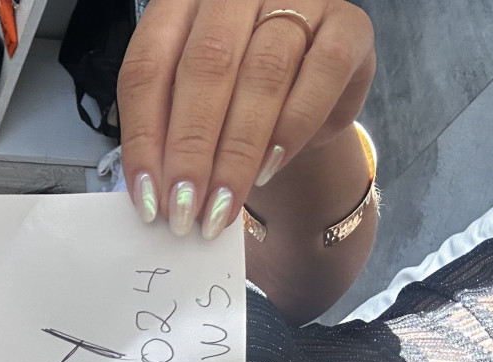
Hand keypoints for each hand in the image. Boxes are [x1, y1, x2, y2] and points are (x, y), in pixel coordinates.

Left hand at [117, 0, 375, 239]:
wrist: (301, 98)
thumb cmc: (232, 101)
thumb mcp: (189, 110)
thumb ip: (167, 137)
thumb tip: (154, 195)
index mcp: (178, 5)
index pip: (148, 67)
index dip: (144, 137)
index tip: (148, 197)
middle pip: (206, 66)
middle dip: (191, 149)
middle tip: (184, 209)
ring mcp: (297, 0)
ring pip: (263, 72)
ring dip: (238, 152)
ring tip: (222, 204)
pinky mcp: (348, 25)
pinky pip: (324, 72)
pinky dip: (294, 127)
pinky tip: (270, 168)